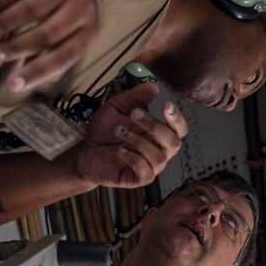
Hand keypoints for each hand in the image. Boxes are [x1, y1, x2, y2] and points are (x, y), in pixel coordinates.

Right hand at [0, 0, 99, 93]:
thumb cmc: (68, 2)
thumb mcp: (72, 28)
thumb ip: (59, 52)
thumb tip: (43, 80)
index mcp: (89, 30)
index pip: (63, 57)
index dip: (37, 72)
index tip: (12, 84)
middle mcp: (82, 8)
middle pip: (46, 35)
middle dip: (17, 47)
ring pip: (30, 10)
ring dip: (5, 23)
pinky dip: (0, 0)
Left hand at [71, 83, 187, 189]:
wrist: (86, 151)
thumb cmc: (105, 131)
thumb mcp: (117, 108)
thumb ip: (135, 98)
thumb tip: (153, 87)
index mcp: (159, 134)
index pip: (179, 129)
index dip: (176, 118)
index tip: (165, 105)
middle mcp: (159, 151)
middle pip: (173, 142)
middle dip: (154, 126)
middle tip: (135, 114)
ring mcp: (150, 166)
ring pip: (158, 157)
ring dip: (138, 141)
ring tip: (119, 131)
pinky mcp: (138, 179)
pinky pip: (145, 172)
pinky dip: (133, 159)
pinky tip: (120, 151)